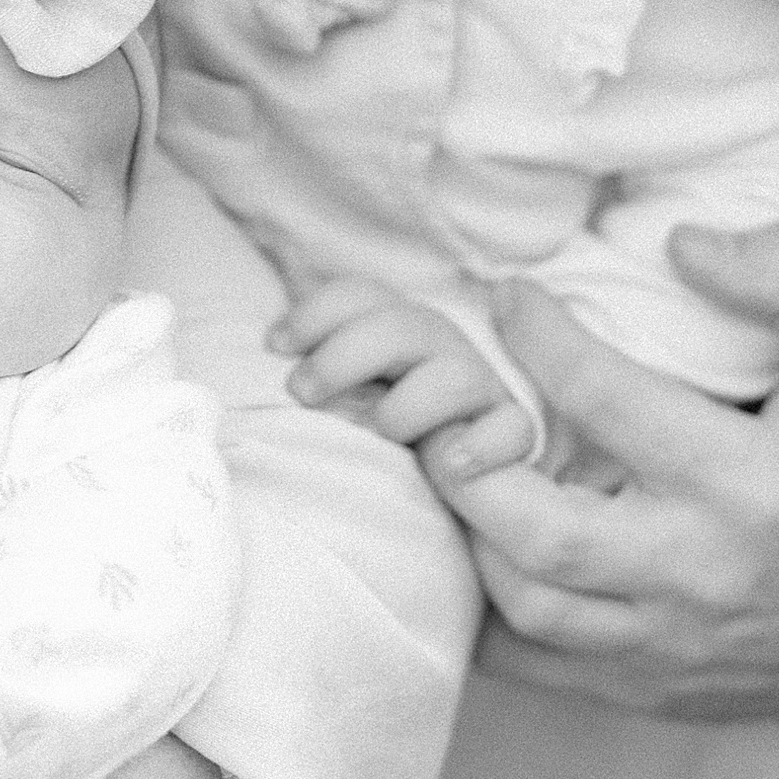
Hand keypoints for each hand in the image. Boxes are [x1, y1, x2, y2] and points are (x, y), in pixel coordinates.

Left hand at [268, 276, 534, 471]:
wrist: (454, 482)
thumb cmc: (377, 429)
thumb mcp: (344, 388)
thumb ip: (316, 371)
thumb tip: (266, 356)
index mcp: (395, 328)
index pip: (359, 296)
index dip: (315, 312)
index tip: (275, 346)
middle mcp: (438, 348)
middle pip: (399, 325)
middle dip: (344, 355)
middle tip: (301, 393)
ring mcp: (478, 388)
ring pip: (455, 376)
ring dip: (407, 406)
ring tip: (379, 433)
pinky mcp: (510, 433)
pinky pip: (512, 430)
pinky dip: (483, 444)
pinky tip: (448, 464)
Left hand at [419, 224, 778, 721]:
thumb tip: (686, 244)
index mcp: (749, 483)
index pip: (607, 399)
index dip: (539, 337)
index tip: (509, 298)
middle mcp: (702, 571)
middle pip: (539, 532)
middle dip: (466, 465)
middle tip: (442, 404)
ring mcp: (672, 643)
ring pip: (525, 606)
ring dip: (467, 537)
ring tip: (452, 470)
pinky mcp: (650, 689)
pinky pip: (534, 665)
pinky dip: (482, 611)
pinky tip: (473, 547)